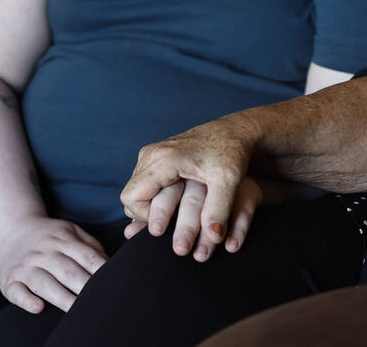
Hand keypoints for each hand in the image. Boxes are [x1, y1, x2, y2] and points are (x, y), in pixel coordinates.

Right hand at [0, 216, 107, 313]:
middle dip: (84, 287)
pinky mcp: (8, 280)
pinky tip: (39, 308)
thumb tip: (109, 263)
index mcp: (62, 239)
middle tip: (98, 301)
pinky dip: (27, 300)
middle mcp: (42, 252)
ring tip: (77, 310)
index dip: (100, 270)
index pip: (85, 256)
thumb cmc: (47, 236)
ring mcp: (25, 266)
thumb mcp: (69, 230)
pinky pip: (16, 292)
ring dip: (62, 298)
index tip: (111, 282)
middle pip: (67, 271)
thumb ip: (89, 245)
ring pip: (44, 284)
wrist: (9, 229)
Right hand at [121, 114, 258, 257]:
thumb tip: (215, 236)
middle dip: (147, 214)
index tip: (171, 223)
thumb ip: (219, 209)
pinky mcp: (157, 155)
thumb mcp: (229, 181)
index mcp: (163, 159)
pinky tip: (176, 201)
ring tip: (177, 212)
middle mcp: (151, 153)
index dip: (147, 217)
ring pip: (136, 189)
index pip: (132, 199)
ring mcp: (152, 153)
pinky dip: (154, 195)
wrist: (236, 130)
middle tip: (172, 222)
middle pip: (130, 196)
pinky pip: (144, 182)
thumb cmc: (233, 152)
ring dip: (151, 205)